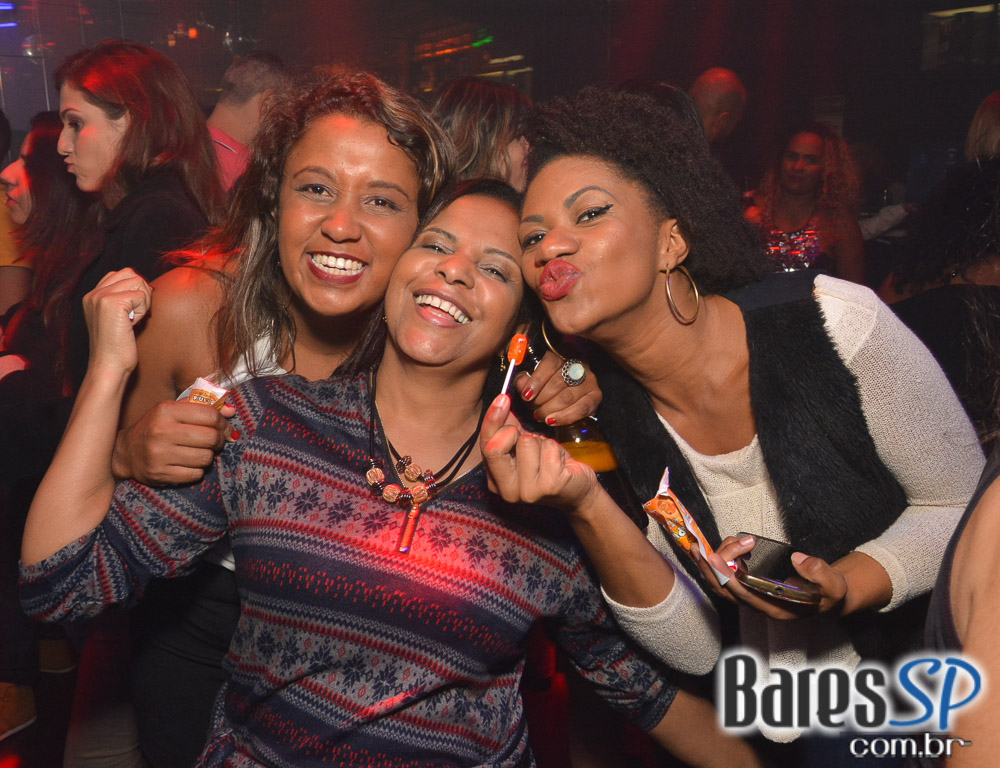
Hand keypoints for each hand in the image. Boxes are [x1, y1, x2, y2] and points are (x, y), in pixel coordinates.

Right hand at [82, 269, 152, 375]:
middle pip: (131, 274)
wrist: (109, 366)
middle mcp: (93, 293)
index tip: (132, 312)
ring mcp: (101, 297)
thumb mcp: (117, 318)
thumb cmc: (118, 347)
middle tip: (136, 315)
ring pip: (138, 282)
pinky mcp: (112, 303)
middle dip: (142, 292)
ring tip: (132, 321)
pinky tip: (132, 325)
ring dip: (143, 302)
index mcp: (92, 296)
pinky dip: (143, 311)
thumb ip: (122, 299)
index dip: (135, 289)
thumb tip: (144, 284)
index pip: (121, 274)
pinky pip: (142, 295)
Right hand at [112, 399, 237, 484]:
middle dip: (219, 441)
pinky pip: (196, 474)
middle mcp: (161, 431)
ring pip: (206, 457)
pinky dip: (197, 470)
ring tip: (198, 452)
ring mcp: (159, 454)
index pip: (210, 415)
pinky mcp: (160, 473)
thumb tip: (231, 411)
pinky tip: (188, 464)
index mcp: (166, 411)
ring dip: (208, 456)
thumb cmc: (156, 427)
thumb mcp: (174, 410)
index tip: (226, 428)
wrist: (126, 452)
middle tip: (215, 442)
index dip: (224, 423)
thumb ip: (202, 407)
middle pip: (211, 437)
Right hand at [480, 394, 599, 511]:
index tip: (503, 399)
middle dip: (514, 433)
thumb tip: (501, 403)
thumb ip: (508, 429)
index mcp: (496, 482)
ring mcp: (530, 491)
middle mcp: (508, 492)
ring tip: (548, 455)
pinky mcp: (551, 485)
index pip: (486, 445)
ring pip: (527, 443)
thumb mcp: (524, 449)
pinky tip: (560, 461)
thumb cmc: (549, 468)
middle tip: (529, 437)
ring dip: (541, 442)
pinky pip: (549, 448)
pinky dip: (556, 448)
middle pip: (496, 448)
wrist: (577, 492)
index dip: (493, 419)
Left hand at [514, 350, 600, 425]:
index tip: (526, 395)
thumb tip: (521, 385)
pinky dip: (565, 417)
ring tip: (539, 415)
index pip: (550, 363)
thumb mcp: (535, 377)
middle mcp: (579, 364)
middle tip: (532, 408)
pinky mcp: (596, 396)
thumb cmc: (548, 383)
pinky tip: (552, 420)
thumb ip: (525, 380)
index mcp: (562, 353)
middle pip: (558, 382)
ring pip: (568, 396)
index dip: (537, 380)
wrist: (570, 392)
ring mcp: (590, 380)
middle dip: (541, 399)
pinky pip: (581, 408)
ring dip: (550, 409)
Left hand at [691, 535, 846, 619]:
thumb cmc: (829, 592)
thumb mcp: (832, 583)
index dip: (729, 579)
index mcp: (778, 609)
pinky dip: (718, 566)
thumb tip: (798, 559)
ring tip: (702, 548)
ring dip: (711, 568)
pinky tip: (716, 550)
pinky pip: (728, 581)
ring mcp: (754, 599)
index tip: (717, 562)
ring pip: (724, 587)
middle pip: (728, 593)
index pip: (747, 596)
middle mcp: (761, 606)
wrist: (827, 598)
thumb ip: (819, 572)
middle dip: (712, 572)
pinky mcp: (751, 590)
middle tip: (700, 551)